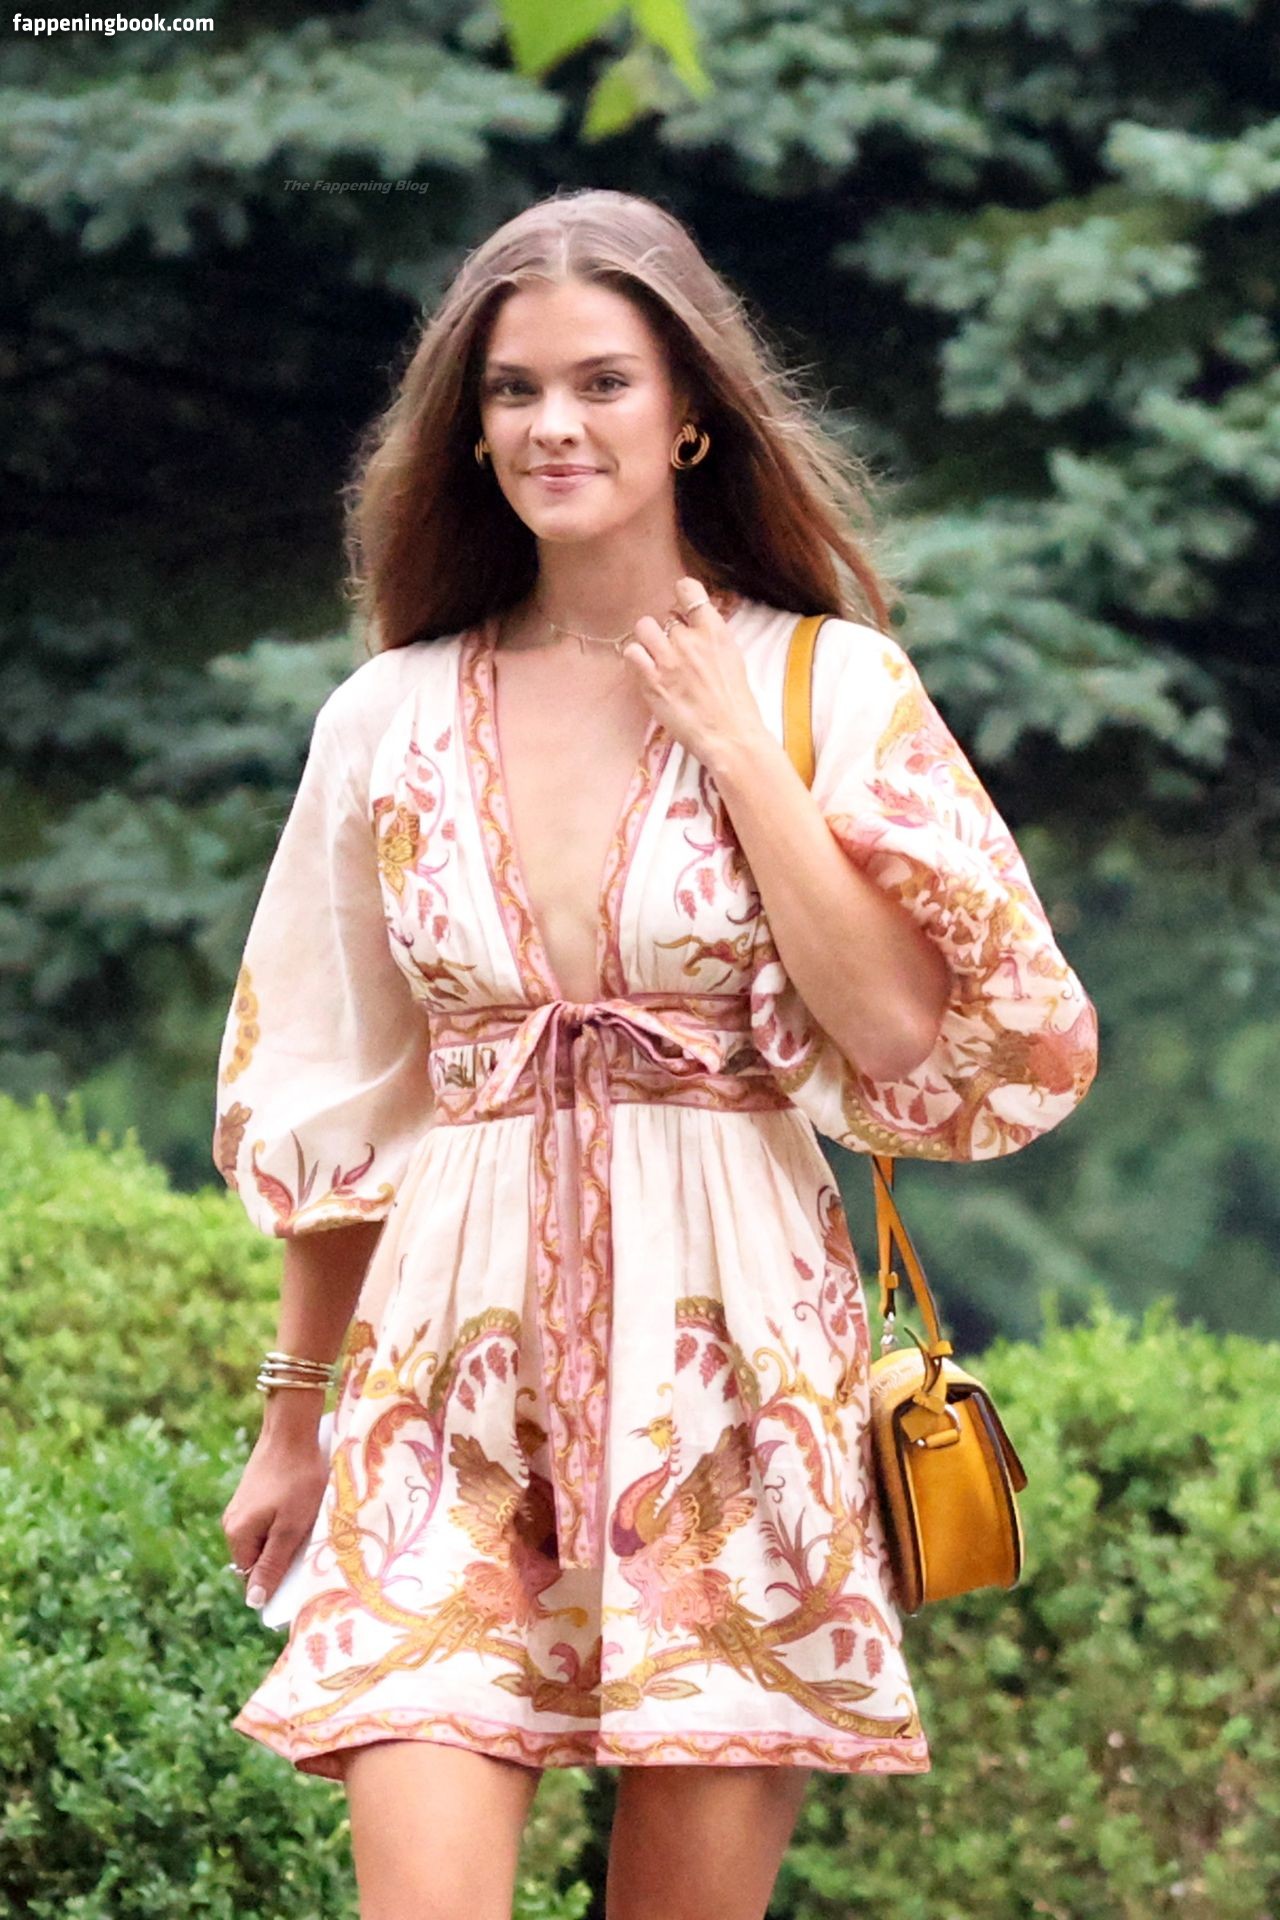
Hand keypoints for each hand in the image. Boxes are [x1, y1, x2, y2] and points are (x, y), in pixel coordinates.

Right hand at [221, 1421, 329, 1609]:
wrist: (293, 1429)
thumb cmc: (297, 1480)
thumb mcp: (290, 1527)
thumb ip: (272, 1564)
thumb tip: (254, 1601)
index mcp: (237, 1535)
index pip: (252, 1577)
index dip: (277, 1580)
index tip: (303, 1572)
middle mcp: (232, 1522)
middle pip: (258, 1557)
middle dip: (282, 1557)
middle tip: (310, 1546)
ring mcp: (241, 1506)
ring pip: (265, 1537)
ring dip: (286, 1537)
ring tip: (309, 1524)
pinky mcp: (253, 1492)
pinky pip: (268, 1519)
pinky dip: (285, 1520)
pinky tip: (303, 1508)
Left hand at [623, 577, 768, 767]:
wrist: (729, 735)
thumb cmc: (735, 702)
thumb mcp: (732, 657)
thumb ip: (711, 636)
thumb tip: (694, 622)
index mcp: (715, 631)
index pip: (688, 589)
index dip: (681, 594)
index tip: (681, 608)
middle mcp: (690, 640)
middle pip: (665, 617)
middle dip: (668, 632)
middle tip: (674, 653)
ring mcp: (669, 659)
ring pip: (644, 627)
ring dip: (648, 640)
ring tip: (656, 658)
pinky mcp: (651, 680)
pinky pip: (631, 653)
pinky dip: (636, 659)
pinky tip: (646, 671)